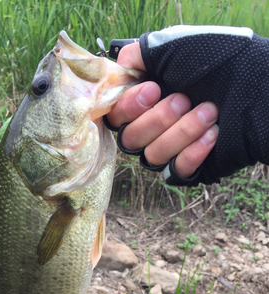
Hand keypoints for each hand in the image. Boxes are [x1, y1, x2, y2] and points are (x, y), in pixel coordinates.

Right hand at [107, 43, 218, 178]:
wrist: (260, 85)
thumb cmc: (220, 60)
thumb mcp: (172, 46)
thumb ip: (135, 56)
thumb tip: (116, 72)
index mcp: (145, 99)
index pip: (115, 117)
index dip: (128, 108)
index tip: (153, 89)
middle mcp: (153, 125)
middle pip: (130, 140)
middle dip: (157, 119)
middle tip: (186, 98)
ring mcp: (171, 147)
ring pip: (152, 157)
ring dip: (182, 132)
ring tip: (210, 111)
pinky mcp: (190, 166)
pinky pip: (176, 171)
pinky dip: (194, 151)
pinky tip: (214, 133)